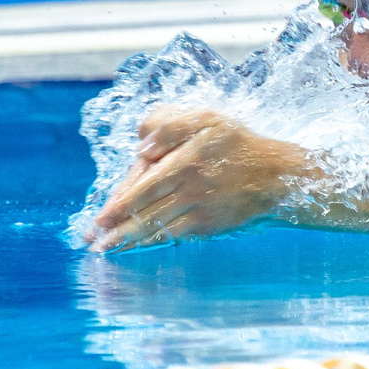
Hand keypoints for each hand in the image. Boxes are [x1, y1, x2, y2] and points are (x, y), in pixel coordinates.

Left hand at [86, 108, 312, 251]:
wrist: (277, 176)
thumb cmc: (238, 143)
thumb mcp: (207, 119)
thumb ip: (171, 125)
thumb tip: (141, 148)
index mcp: (185, 160)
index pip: (143, 185)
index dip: (119, 203)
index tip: (99, 218)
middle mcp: (190, 188)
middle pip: (144, 212)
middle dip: (115, 228)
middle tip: (91, 240)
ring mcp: (199, 210)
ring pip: (157, 228)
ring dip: (128, 240)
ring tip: (105, 249)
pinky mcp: (208, 226)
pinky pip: (174, 235)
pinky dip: (153, 242)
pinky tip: (138, 245)